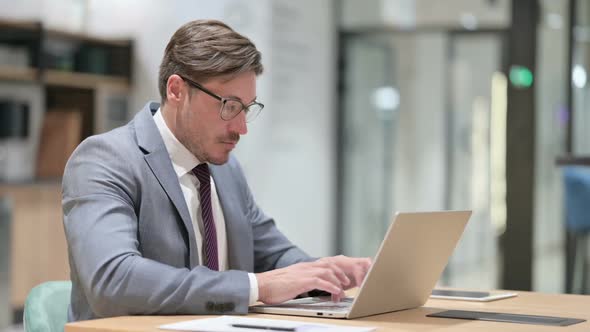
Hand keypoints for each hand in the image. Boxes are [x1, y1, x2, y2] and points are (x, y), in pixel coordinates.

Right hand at [256, 256, 371, 303]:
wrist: (261, 285)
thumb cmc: (277, 285)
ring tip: (346, 289)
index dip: (342, 267)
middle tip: (354, 281)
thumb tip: (320, 286)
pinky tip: (337, 292)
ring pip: (329, 271)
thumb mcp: (296, 281)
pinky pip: (321, 281)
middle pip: (333, 263)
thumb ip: (309, 281)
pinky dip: (331, 286)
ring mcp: (305, 272)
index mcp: (308, 266)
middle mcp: (308, 266)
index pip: (330, 262)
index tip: (351, 275)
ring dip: (340, 280)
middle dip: (346, 271)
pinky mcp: (302, 280)